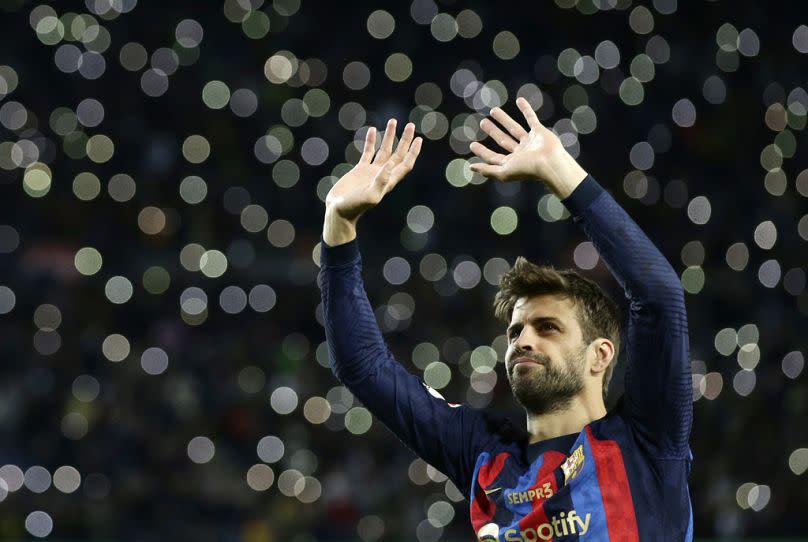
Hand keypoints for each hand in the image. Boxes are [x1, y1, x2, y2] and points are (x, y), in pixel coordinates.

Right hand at [325, 119, 421, 223]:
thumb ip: (380, 181)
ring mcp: (371, 172)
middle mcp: (383, 175)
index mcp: (389, 181)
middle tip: (410, 125)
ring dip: (389, 137)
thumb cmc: (355, 207)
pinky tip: (372, 130)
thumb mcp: (370, 196)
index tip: (419, 138)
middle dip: (405, 140)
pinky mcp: (360, 170)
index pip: (405, 164)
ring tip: (393, 121)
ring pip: (384, 150)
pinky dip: (370, 141)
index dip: (413, 152)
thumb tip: (390, 165)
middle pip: (398, 154)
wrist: (338, 212)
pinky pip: (368, 152)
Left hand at [469, 96, 586, 197]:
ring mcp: (531, 142)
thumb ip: (488, 170)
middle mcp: (521, 153)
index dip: (483, 152)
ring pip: (514, 128)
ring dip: (504, 119)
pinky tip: (519, 100)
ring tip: (493, 110)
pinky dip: (526, 109)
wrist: (550, 163)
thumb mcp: (504, 172)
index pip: (494, 157)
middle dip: (493, 132)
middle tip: (483, 122)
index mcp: (513, 163)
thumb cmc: (527, 170)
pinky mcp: (540, 132)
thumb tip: (471, 167)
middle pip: (503, 140)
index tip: (472, 145)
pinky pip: (531, 118)